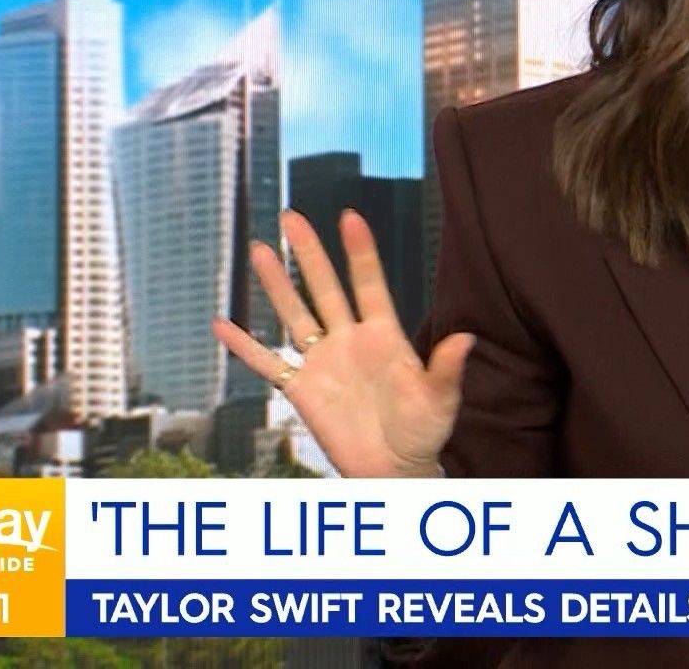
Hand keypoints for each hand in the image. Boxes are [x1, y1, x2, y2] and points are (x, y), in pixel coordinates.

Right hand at [212, 208, 474, 477]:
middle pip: (325, 288)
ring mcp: (323, 362)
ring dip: (276, 285)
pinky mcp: (302, 390)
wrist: (393, 470)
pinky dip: (244, 347)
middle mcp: (350, 340)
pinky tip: (222, 324)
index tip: (349, 217)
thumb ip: (446, 370)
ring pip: (295, 314)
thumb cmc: (423, 433)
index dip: (360, 252)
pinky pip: (267, 364)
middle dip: (308, 254)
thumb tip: (466, 338)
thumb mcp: (439, 400)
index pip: (370, 284)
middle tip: (291, 217)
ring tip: (260, 249)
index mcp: (385, 336)